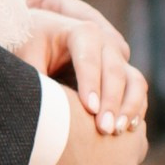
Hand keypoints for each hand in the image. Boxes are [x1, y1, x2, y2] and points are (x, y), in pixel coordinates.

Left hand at [25, 0, 147, 136]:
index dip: (90, 83)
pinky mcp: (123, 74)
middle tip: (104, 129)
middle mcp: (105, 42)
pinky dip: (136, 108)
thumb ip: (33, 76)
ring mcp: (117, 58)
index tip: (90, 108)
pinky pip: (137, 91)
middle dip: (111, 101)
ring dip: (129, 106)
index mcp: (82, 31)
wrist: (44, 35)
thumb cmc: (32, 44)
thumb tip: (36, 105)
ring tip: (117, 132)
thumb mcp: (27, 55)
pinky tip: (129, 128)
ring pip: (134, 80)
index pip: (89, 58)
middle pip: (115, 71)